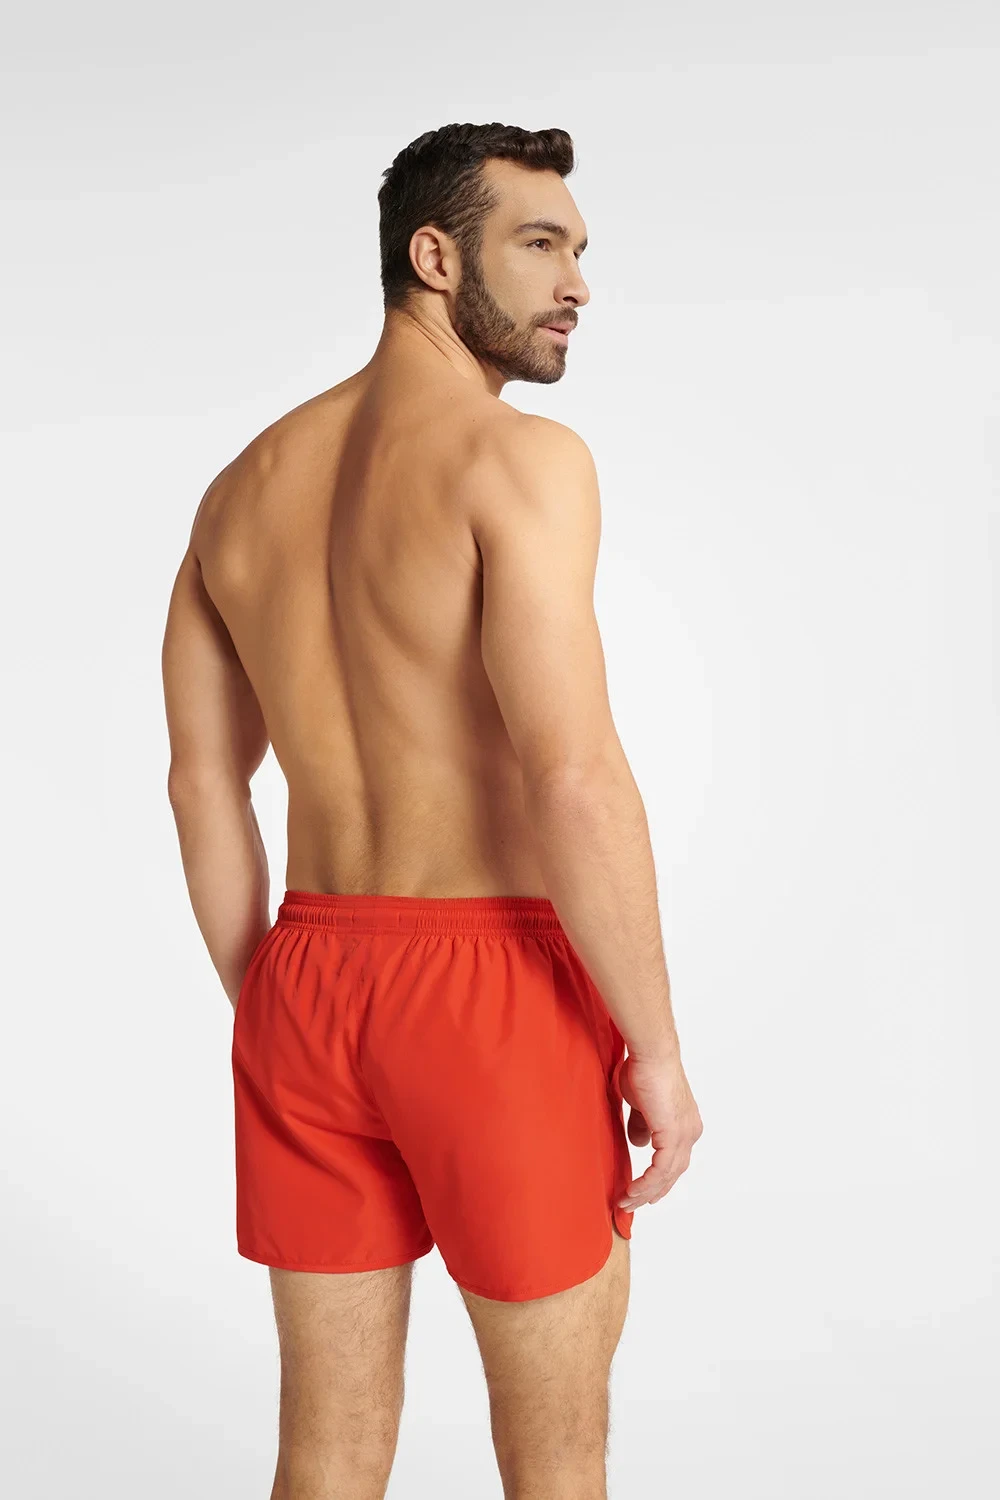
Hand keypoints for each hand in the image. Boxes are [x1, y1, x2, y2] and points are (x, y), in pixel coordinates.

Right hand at [616, 1051, 702, 1210]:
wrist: (651, 1054)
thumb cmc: (644, 1070)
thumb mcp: (640, 1104)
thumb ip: (641, 1124)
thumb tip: (639, 1143)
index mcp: (685, 1124)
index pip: (674, 1159)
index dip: (658, 1178)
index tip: (642, 1190)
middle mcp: (690, 1131)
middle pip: (673, 1172)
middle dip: (652, 1191)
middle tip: (632, 1203)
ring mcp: (684, 1134)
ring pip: (667, 1174)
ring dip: (646, 1191)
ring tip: (626, 1201)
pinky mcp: (674, 1134)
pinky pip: (660, 1169)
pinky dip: (647, 1182)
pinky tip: (633, 1190)